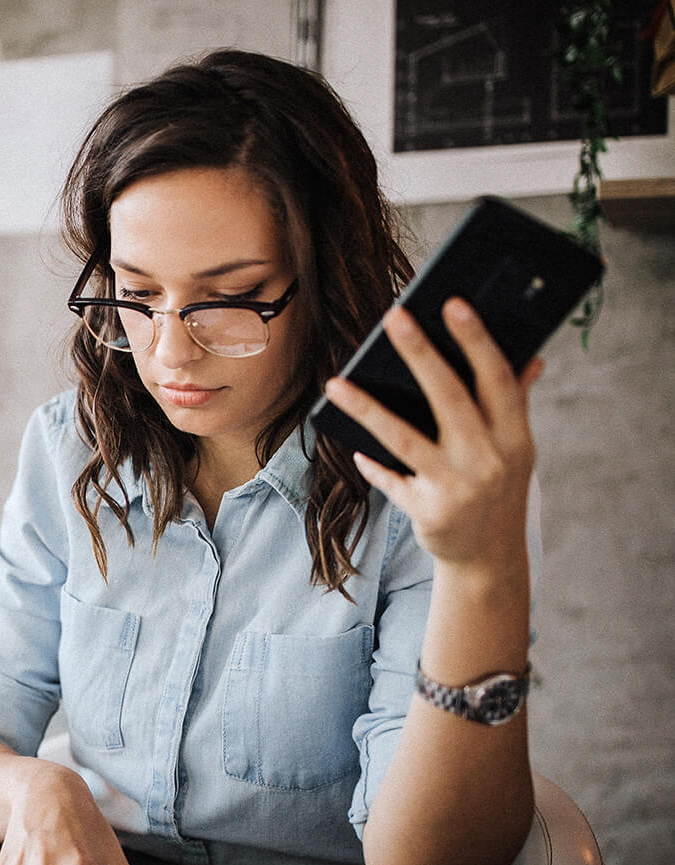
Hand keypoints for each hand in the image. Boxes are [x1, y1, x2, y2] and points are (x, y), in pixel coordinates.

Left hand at [324, 300, 540, 575]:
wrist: (489, 557)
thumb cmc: (497, 488)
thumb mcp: (515, 449)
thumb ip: (514, 404)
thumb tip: (531, 357)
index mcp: (515, 436)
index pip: (497, 379)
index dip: (477, 341)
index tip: (453, 304)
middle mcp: (488, 459)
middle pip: (449, 397)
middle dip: (421, 354)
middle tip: (394, 317)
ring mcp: (457, 487)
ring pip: (403, 438)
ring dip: (366, 409)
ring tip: (335, 383)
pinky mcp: (427, 512)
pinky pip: (390, 480)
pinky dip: (372, 465)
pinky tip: (354, 449)